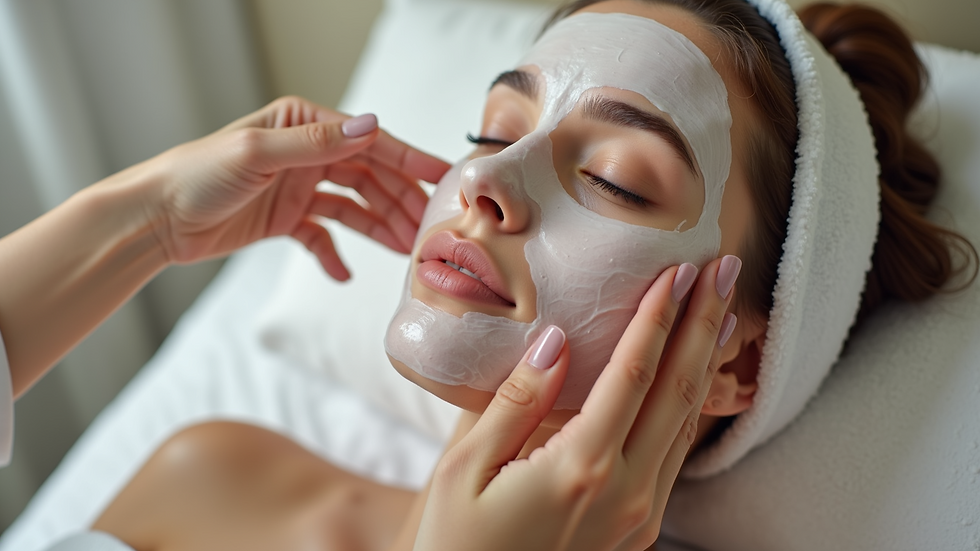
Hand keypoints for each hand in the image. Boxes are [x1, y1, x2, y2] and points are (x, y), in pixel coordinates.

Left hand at [135, 96, 449, 279]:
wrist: (155, 220)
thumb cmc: (196, 177)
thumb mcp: (256, 154)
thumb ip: (315, 143)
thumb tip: (370, 125)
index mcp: (301, 124)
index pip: (367, 142)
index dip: (408, 159)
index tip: (443, 176)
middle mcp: (305, 153)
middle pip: (368, 177)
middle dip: (399, 202)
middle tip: (426, 230)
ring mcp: (298, 187)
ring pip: (353, 207)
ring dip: (378, 228)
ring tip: (403, 254)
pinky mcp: (286, 219)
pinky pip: (324, 236)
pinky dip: (335, 254)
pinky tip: (344, 274)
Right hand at [414, 257, 738, 550]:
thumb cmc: (455, 545)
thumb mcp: (464, 470)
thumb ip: (516, 403)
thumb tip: (555, 342)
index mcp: (581, 469)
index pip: (634, 374)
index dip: (660, 317)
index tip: (680, 270)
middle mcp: (625, 492)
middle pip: (678, 391)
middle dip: (703, 324)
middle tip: (726, 270)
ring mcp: (638, 516)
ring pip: (686, 423)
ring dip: (705, 361)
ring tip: (721, 312)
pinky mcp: (638, 529)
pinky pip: (675, 455)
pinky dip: (689, 406)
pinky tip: (693, 378)